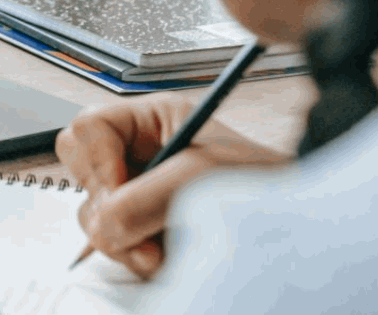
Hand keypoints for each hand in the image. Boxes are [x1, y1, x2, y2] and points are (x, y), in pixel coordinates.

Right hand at [57, 93, 287, 278]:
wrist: (300, 231)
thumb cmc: (264, 183)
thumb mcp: (203, 178)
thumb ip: (146, 197)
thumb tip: (103, 224)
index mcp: (152, 120)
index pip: (90, 128)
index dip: (97, 163)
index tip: (120, 192)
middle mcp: (138, 153)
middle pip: (78, 168)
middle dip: (104, 203)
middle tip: (135, 224)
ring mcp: (138, 193)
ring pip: (92, 213)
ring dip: (123, 240)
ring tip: (163, 250)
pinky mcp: (142, 229)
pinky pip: (111, 243)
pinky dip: (133, 256)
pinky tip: (165, 257)